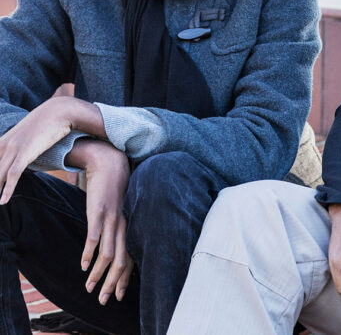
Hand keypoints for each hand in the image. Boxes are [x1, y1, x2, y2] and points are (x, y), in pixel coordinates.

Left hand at [0, 96, 104, 203]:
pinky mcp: (25, 153)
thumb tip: (26, 155)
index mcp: (2, 141)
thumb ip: (23, 146)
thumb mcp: (30, 135)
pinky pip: (13, 174)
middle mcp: (4, 144)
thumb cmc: (48, 122)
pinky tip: (3, 201)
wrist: (59, 111)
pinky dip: (7, 189)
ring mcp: (14, 148)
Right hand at [66, 138, 132, 304]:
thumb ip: (120, 229)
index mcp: (131, 228)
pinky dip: (90, 253)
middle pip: (122, 262)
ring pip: (108, 253)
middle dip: (113, 284)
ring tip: (89, 287)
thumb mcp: (122, 212)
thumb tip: (116, 248)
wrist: (111, 164)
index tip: (120, 296)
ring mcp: (113, 220)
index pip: (132, 260)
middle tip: (104, 300)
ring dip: (98, 274)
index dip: (126, 280)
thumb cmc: (117, 190)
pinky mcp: (99, 212)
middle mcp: (125, 227)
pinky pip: (95, 236)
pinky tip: (84, 265)